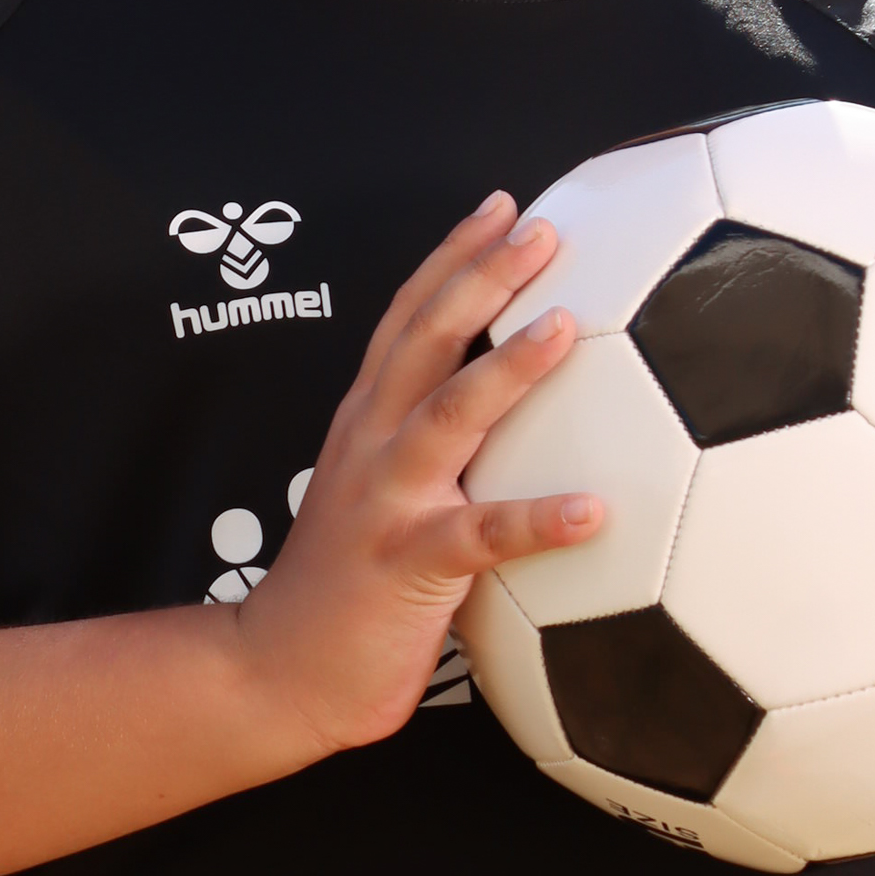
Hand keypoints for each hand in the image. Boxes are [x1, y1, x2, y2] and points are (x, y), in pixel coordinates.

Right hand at [234, 192, 601, 753]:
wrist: (280, 669)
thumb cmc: (347, 585)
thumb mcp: (379, 491)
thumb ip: (433, 448)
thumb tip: (510, 413)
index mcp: (368, 420)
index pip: (409, 317)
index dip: (453, 256)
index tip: (502, 206)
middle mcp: (372, 443)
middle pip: (425, 338)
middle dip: (481, 276)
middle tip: (539, 230)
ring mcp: (386, 498)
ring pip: (449, 415)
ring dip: (507, 368)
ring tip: (565, 328)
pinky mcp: (407, 562)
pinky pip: (483, 536)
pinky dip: (539, 519)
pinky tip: (594, 510)